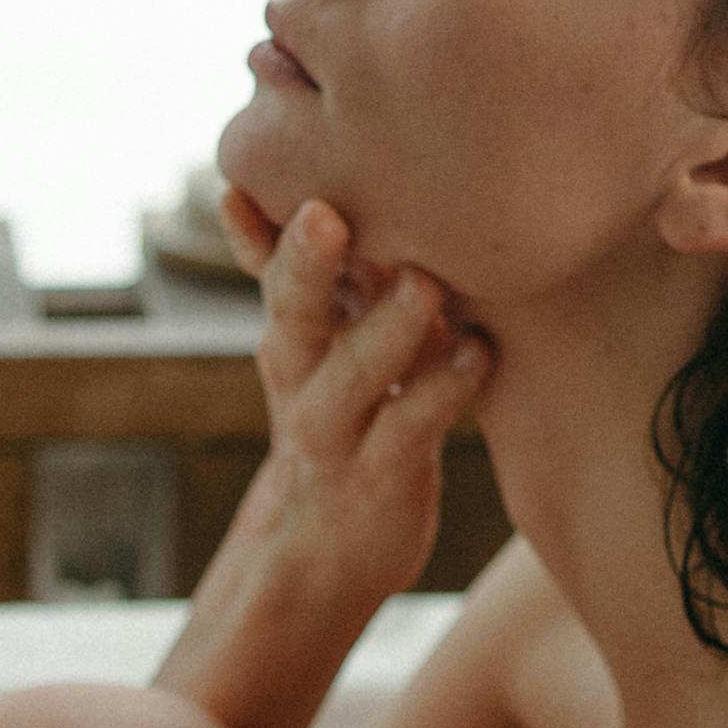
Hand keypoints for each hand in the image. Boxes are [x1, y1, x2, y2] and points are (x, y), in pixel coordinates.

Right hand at [246, 196, 493, 597]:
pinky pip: (412, 427)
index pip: (266, 267)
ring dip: (387, 329)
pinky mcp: (382, 476)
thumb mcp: (320, 345)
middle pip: (293, 311)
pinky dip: (444, 390)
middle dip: (304, 263)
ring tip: (423, 282)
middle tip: (325, 214)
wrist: (321, 550)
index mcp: (288, 333)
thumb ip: (325, 273)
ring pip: (353, 374)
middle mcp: (300, 376)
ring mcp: (336, 431)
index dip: (260, 226)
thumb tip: (314, 181)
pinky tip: (478, 353)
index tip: (248, 178)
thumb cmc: (341, 418)